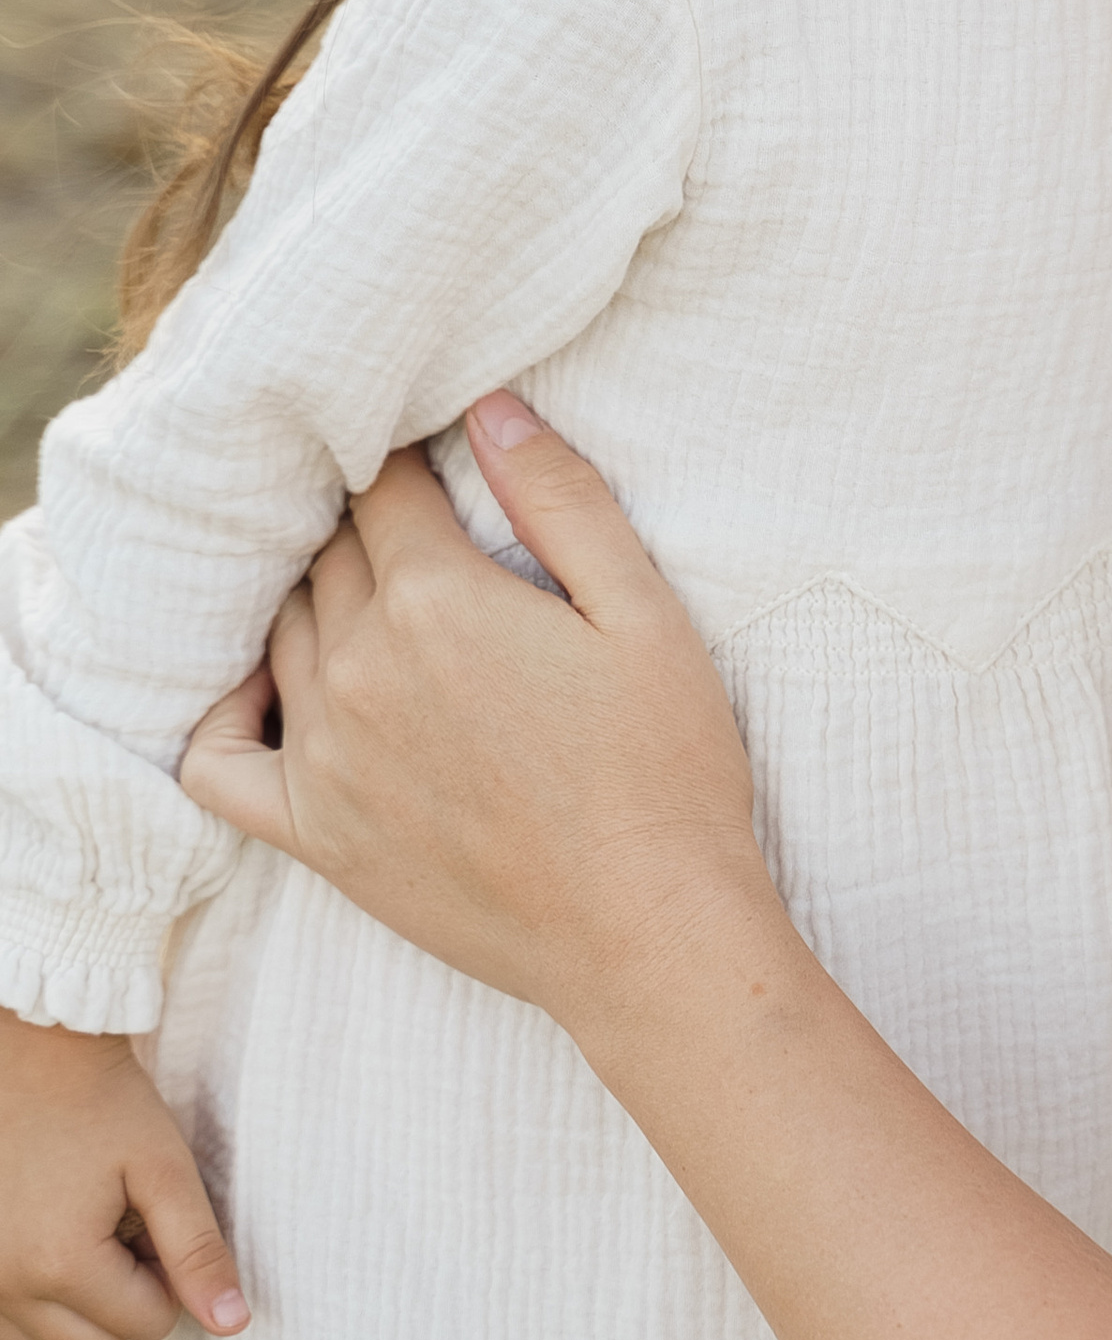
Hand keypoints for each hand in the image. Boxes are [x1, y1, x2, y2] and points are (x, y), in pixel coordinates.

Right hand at [0, 1011, 247, 1339]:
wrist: (35, 1057)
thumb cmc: (106, 1106)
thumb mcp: (166, 1171)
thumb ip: (198, 1252)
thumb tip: (233, 1323)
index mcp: (60, 1266)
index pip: (149, 1324)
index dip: (169, 1274)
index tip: (156, 1218)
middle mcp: (7, 1289)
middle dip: (127, 1299)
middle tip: (127, 1227)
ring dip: (82, 1311)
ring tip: (90, 1237)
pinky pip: (11, 1329)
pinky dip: (42, 1305)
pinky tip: (56, 1245)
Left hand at [180, 401, 774, 1041]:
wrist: (648, 932)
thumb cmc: (667, 769)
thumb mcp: (644, 613)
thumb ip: (563, 499)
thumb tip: (489, 407)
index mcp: (437, 600)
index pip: (383, 487)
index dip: (406, 459)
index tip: (428, 451)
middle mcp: (359, 668)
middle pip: (327, 554)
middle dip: (364, 526)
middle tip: (410, 523)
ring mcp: (325, 756)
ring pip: (281, 634)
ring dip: (313, 599)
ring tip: (362, 590)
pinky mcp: (316, 834)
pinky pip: (217, 761)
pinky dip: (224, 713)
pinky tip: (264, 692)